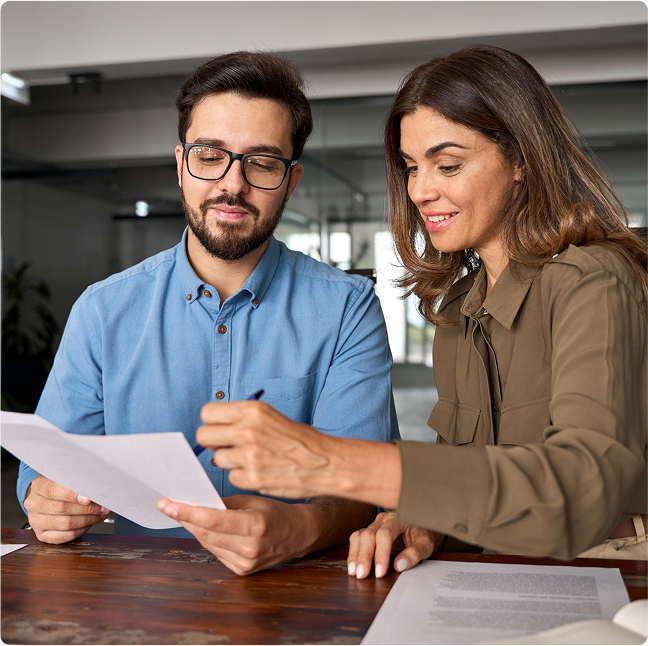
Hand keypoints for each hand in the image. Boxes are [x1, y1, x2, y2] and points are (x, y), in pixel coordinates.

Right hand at [24, 475, 109, 543]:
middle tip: (103, 507)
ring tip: (100, 514)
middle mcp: (34, 504)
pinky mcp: (41, 535)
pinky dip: (81, 530)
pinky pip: (65, 536)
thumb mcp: (64, 477)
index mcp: (39, 486)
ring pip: (65, 524)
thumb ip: (77, 482)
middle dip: (88, 508)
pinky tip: (89, 523)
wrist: (42, 497)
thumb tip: (96, 490)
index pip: (53, 491)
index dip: (72, 495)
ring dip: (88, 520)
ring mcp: (36, 521)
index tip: (88, 498)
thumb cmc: (58, 486)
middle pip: (63, 509)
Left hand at [157, 494, 313, 575]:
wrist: (298, 534)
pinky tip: (206, 529)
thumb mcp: (252, 500)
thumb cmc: (275, 512)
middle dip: (185, 519)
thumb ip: (224, 503)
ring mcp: (246, 563)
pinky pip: (216, 552)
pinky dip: (208, 539)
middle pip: (206, 533)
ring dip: (195, 528)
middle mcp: (250, 548)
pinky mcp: (242, 571)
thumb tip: (195, 502)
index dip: (187, 512)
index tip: (167, 504)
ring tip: (185, 514)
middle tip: (168, 505)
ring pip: (208, 544)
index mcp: (255, 526)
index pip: (212, 521)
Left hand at [197, 400, 401, 508]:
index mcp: (252, 410)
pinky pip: (231, 477)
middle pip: (204, 435)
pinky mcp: (251, 478)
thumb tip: (215, 425)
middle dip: (214, 442)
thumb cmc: (299, 439)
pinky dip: (242, 476)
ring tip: (250, 459)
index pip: (207, 413)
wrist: (325, 462)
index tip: (221, 428)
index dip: (213, 422)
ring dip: (229, 460)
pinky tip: (259, 471)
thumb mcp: (271, 416)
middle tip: (229, 445)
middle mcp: (247, 430)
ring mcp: (249, 456)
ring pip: (216, 458)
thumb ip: (242, 418)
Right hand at [347, 511, 442, 578]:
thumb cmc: (423, 535)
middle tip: (361, 574)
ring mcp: (374, 525)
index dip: (381, 553)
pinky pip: (357, 540)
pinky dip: (353, 553)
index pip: (385, 534)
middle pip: (368, 535)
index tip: (380, 572)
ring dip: (355, 555)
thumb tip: (399, 565)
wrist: (420, 527)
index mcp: (397, 519)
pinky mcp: (369, 533)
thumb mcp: (425, 544)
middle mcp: (383, 520)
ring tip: (353, 572)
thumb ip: (414, 553)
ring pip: (359, 536)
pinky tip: (353, 566)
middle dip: (364, 556)